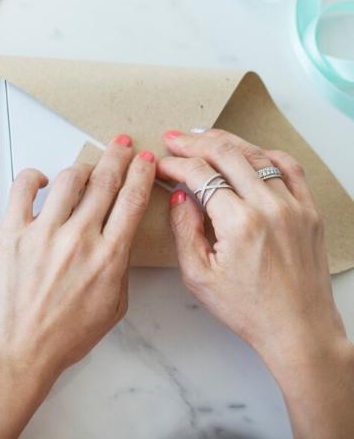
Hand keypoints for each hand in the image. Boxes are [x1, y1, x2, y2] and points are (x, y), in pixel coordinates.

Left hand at [0, 135, 155, 437]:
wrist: (21, 349)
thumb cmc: (65, 335)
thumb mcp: (114, 305)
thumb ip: (119, 266)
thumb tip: (117, 238)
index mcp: (109, 257)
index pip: (132, 201)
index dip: (142, 174)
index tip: (146, 160)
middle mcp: (79, 239)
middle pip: (105, 181)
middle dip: (117, 157)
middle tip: (122, 145)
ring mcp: (44, 233)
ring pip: (70, 179)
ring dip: (82, 166)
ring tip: (86, 167)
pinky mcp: (13, 232)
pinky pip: (23, 188)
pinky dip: (35, 176)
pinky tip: (43, 179)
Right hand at [159, 128, 353, 438]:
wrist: (298, 330)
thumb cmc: (249, 309)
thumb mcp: (198, 276)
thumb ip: (184, 230)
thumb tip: (179, 195)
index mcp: (239, 223)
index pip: (200, 174)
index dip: (175, 164)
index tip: (160, 165)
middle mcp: (269, 207)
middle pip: (227, 153)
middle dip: (194, 142)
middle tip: (174, 140)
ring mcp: (294, 206)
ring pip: (257, 155)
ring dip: (227, 142)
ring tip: (204, 138)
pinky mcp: (309, 211)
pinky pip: (289, 168)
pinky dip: (265, 154)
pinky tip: (248, 153)